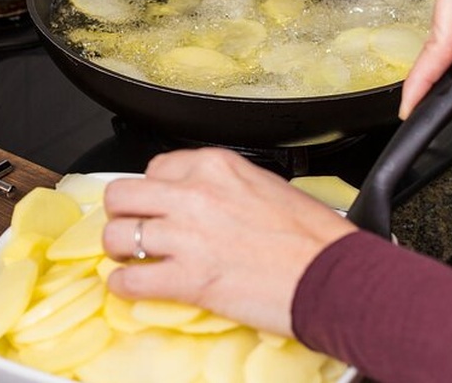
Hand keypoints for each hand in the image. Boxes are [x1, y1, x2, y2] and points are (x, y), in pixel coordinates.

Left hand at [101, 147, 355, 336]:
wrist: (335, 277)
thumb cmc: (313, 238)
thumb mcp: (265, 186)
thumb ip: (222, 186)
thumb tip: (196, 197)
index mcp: (215, 166)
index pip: (155, 168)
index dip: (152, 191)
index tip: (157, 205)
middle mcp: (193, 194)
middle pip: (122, 194)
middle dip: (123, 213)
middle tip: (132, 227)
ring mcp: (186, 236)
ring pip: (115, 234)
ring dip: (118, 249)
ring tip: (129, 257)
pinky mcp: (186, 278)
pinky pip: (129, 278)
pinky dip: (123, 284)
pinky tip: (132, 284)